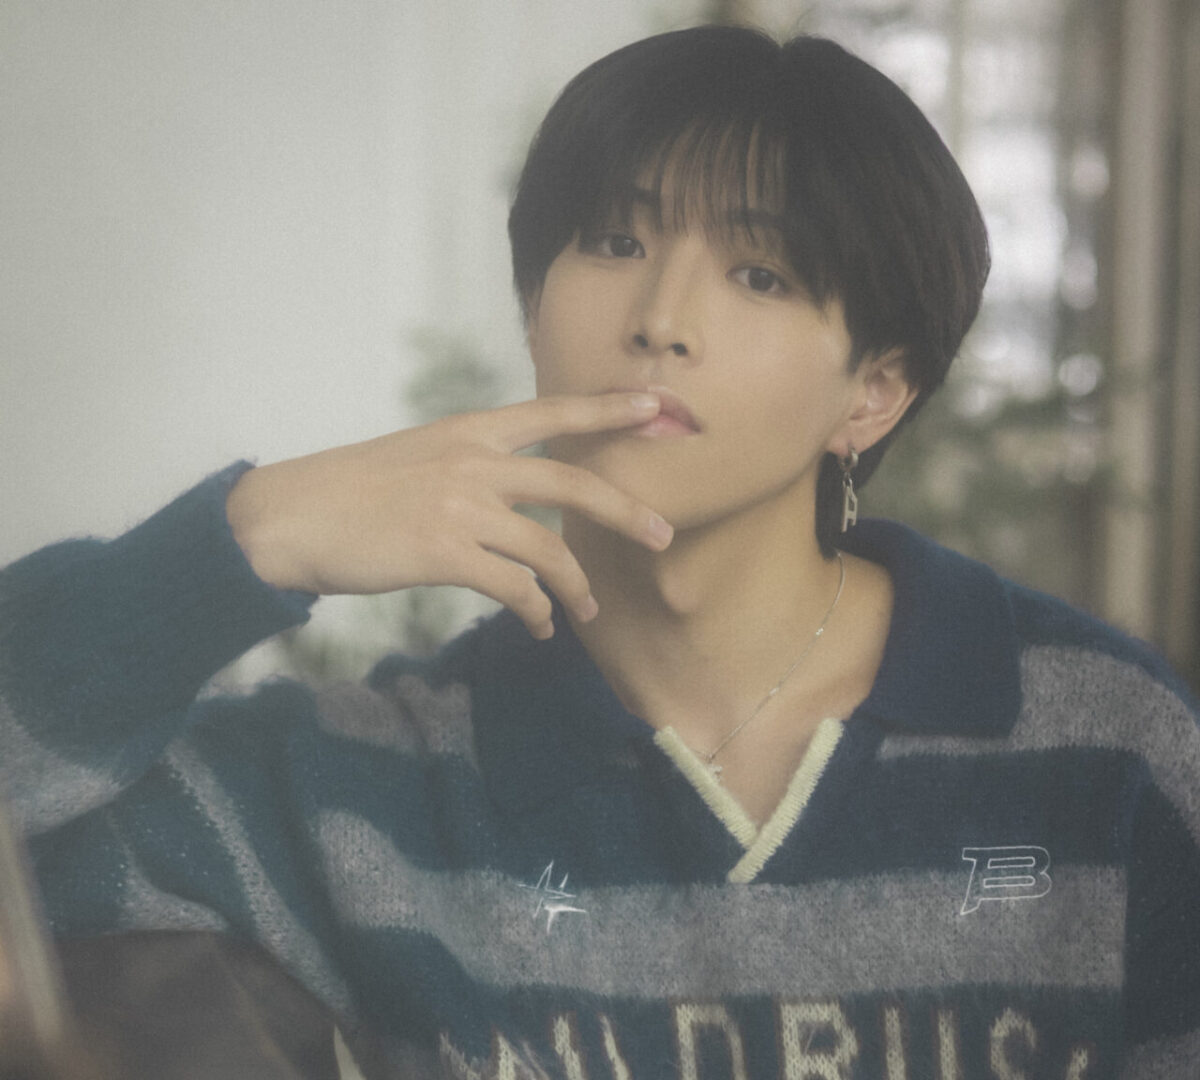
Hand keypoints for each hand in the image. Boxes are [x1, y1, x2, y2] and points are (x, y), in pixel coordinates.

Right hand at [225, 393, 671, 637]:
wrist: (288, 517)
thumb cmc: (347, 491)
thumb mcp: (415, 456)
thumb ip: (468, 467)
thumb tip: (507, 500)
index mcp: (467, 431)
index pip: (552, 413)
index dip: (607, 410)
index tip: (655, 404)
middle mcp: (473, 462)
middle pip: (572, 484)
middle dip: (625, 510)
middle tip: (663, 534)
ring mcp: (461, 507)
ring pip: (548, 550)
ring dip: (575, 588)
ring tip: (586, 612)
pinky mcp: (445, 554)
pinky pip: (515, 588)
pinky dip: (537, 612)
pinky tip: (539, 627)